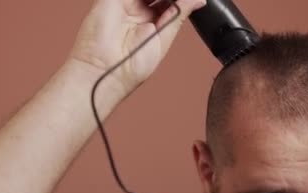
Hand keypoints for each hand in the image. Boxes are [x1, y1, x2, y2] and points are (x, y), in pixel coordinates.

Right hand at [69, 0, 205, 95]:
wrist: (107, 70)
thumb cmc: (132, 65)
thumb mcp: (165, 37)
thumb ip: (180, 14)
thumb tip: (200, 0)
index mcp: (154, 22)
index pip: (172, 1)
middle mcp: (140, 10)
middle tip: (183, 0)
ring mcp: (128, 2)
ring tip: (171, 0)